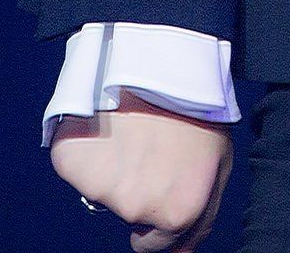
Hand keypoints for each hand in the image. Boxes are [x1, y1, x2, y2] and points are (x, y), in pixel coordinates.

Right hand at [50, 89, 232, 250]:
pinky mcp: (72, 162)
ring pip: (102, 190)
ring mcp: (101, 186)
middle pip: (129, 215)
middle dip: (138, 190)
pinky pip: (77, 168)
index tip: (159, 182)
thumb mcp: (217, 164)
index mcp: (177, 213)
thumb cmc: (196, 107)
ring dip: (114, 166)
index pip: (153, 245)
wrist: (163, 56)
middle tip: (150, 146)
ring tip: (133, 127)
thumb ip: (201, 219)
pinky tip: (107, 124)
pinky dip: (87, 150)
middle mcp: (137, 207)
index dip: (157, 212)